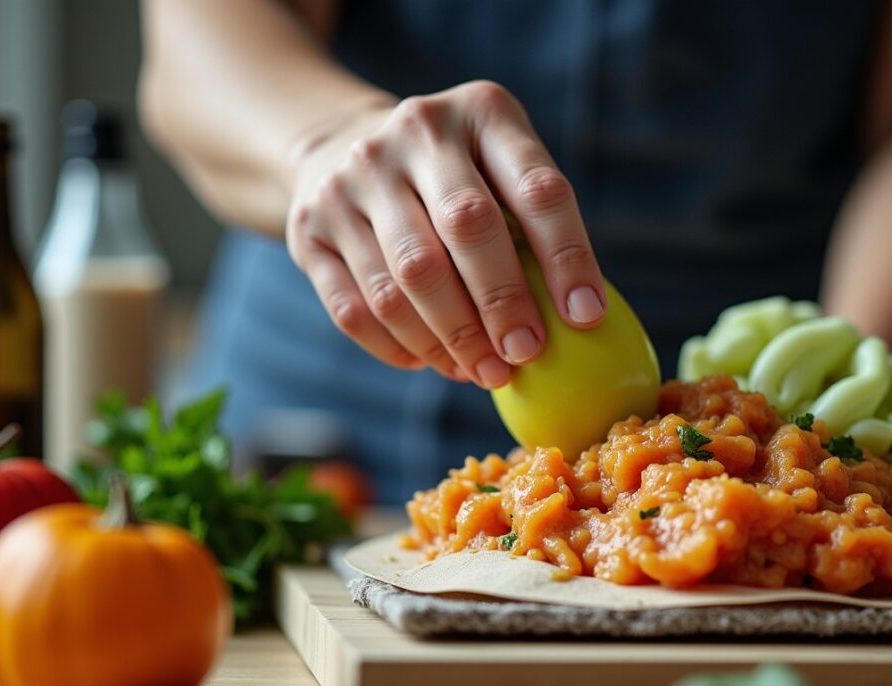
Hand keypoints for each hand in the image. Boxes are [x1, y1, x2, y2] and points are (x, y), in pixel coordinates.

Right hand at [286, 81, 604, 388]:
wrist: (340, 145)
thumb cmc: (457, 176)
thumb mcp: (502, 166)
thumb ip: (536, 226)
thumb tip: (577, 323)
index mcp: (483, 112)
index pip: (537, 189)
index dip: (567, 257)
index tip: (584, 318)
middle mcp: (414, 132)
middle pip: (466, 228)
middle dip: (502, 304)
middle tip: (525, 355)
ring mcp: (351, 178)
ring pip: (405, 281)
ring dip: (451, 341)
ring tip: (486, 373)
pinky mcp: (308, 227)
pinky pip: (355, 308)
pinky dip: (399, 348)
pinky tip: (434, 363)